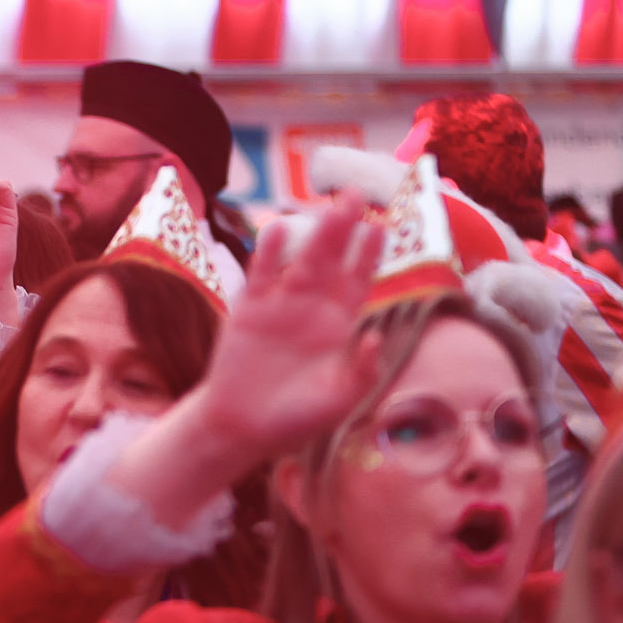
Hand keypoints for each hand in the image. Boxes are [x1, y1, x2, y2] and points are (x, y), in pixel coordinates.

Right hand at [193, 191, 384, 458]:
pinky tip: (278, 229)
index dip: (369, 255)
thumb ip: (361, 373)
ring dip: (314, 234)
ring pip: (301, 261)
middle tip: (355, 194)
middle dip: (344, 229)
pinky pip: (262, 276)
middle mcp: (311, 309)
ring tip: (328, 206)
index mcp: (337, 328)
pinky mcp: (249, 311)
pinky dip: (269, 254)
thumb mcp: (337, 403)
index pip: (358, 282)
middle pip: (332, 261)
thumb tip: (375, 337)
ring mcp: (280, 306)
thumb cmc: (294, 421)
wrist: (241, 428)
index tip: (381, 228)